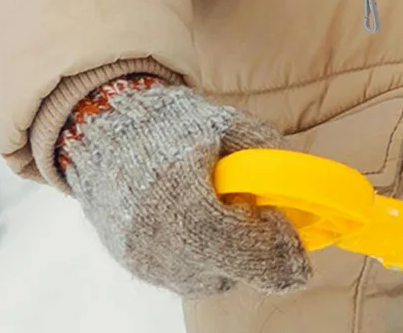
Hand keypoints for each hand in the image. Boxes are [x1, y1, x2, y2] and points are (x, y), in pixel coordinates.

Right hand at [56, 75, 309, 298]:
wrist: (104, 133)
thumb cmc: (170, 123)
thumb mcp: (225, 123)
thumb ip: (265, 154)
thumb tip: (298, 188)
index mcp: (180, 197)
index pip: (239, 245)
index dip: (276, 247)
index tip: (296, 235)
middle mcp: (160, 241)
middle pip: (230, 268)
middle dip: (258, 248)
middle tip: (263, 212)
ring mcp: (147, 262)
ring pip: (213, 278)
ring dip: (234, 254)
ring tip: (226, 210)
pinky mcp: (139, 270)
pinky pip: (190, 276)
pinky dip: (209, 256)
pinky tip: (205, 222)